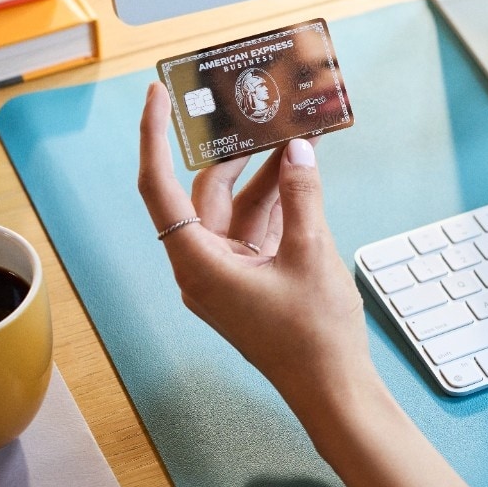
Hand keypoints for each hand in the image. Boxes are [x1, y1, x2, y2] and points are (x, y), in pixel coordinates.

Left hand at [137, 83, 372, 415]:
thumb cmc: (315, 337)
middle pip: (207, 194)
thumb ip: (301, 195)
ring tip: (294, 139)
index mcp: (198, 264)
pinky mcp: (251, 283)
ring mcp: (227, 277)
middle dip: (235, 154)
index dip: (153, 136)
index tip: (156, 95)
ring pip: (236, 211)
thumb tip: (297, 151)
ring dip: (265, 178)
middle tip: (258, 113)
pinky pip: (256, 231)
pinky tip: (301, 177)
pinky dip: (277, 204)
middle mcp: (203, 268)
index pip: (160, 187)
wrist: (334, 391)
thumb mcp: (312, 253)